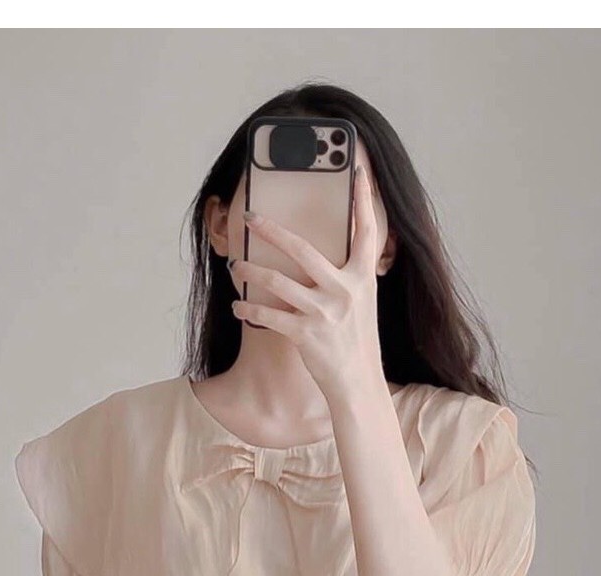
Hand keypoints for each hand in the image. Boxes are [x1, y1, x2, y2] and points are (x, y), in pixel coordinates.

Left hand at [228, 164, 384, 399]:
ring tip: (236, 265)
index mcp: (362, 279)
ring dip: (250, 271)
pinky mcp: (306, 334)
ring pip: (277, 281)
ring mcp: (325, 312)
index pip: (365, 231)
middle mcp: (345, 291)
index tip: (358, 169)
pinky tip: (238, 305)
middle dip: (271, 230)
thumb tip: (314, 253)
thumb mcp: (360, 303)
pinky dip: (249, 308)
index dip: (363, 199)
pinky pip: (268, 315)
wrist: (357, 382)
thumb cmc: (356, 340)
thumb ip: (345, 276)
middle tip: (251, 218)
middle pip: (302, 249)